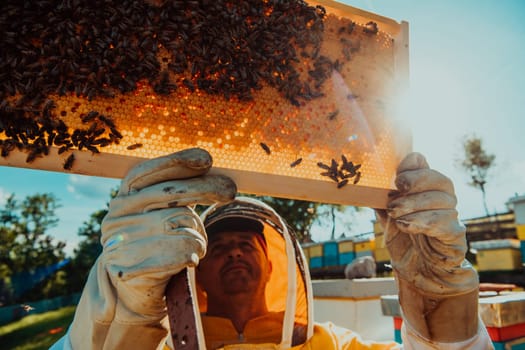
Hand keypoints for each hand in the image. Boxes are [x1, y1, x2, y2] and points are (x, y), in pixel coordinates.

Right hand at [100, 148, 235, 322]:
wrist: (133, 291)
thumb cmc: (156, 243)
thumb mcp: (162, 213)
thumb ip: (178, 192)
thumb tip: (210, 168)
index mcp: (123, 198)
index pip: (146, 172)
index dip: (176, 162)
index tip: (207, 160)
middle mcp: (117, 216)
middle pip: (168, 194)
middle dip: (204, 189)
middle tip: (230, 190)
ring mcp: (119, 242)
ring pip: (180, 223)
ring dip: (199, 235)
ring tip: (198, 246)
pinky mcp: (128, 268)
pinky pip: (180, 252)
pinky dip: (193, 254)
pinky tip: (191, 259)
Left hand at [376, 152, 476, 294]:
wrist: (420, 273)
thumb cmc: (405, 242)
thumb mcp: (388, 219)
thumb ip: (381, 202)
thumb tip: (364, 188)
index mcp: (426, 190)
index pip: (426, 167)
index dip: (413, 165)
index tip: (397, 172)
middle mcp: (443, 200)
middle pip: (441, 180)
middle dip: (418, 180)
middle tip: (397, 187)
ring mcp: (452, 217)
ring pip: (443, 201)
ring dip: (415, 204)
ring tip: (394, 212)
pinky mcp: (455, 236)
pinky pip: (445, 224)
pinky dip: (422, 222)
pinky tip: (405, 225)